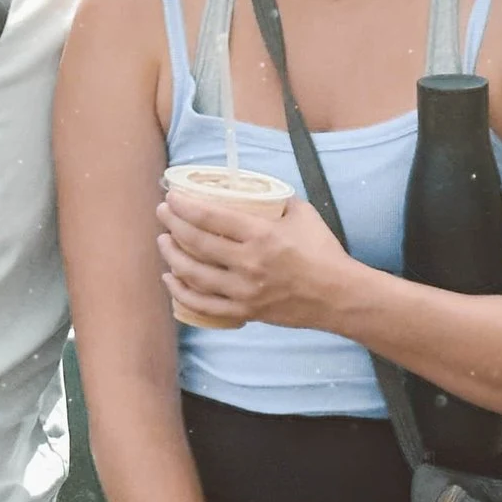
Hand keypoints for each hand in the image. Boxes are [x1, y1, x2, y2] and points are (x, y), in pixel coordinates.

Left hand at [159, 189, 352, 329]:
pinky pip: (203, 305)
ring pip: (194, 275)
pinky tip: (171, 279)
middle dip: (173, 225)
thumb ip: (276, 200)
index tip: (172, 197)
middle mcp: (248, 264)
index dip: (186, 206)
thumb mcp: (302, 214)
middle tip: (163, 213)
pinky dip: (182, 292)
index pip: (212, 218)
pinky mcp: (245, 312)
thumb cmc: (323, 252)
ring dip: (172, 256)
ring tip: (164, 241)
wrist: (338, 296)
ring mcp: (244, 292)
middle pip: (197, 243)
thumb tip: (255, 190)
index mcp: (261, 236)